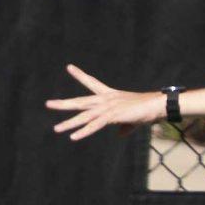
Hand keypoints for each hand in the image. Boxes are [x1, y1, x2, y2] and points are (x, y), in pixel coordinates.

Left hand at [47, 65, 164, 140]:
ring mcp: (107, 107)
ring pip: (84, 116)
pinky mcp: (112, 116)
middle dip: (63, 104)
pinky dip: (84, 131)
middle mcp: (105, 99)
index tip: (69, 67)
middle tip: (48, 103)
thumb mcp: (132, 119)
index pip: (91, 82)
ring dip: (69, 123)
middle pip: (80, 101)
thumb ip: (124, 127)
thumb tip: (120, 134)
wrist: (156, 105)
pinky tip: (73, 137)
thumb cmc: (147, 110)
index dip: (80, 75)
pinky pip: (94, 125)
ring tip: (56, 129)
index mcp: (109, 95)